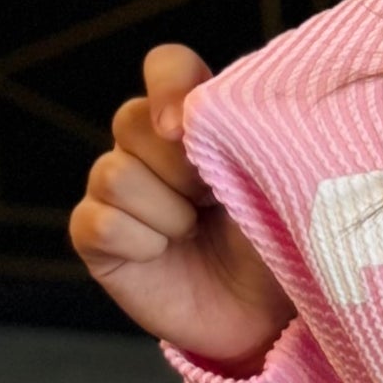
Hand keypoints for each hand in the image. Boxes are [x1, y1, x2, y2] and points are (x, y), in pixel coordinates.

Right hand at [70, 44, 294, 369]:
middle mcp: (152, 148)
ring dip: (164, 210)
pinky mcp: (99, 237)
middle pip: (131, 120)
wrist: (268, 317)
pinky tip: (164, 255)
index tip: (183, 126)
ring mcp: (121, 192)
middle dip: (177, 164)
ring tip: (194, 232)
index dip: (169, 84)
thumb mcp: (280, 185)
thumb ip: (250, 139)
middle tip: (213, 199)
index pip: (167, 66)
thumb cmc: (284, 244)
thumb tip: (209, 112)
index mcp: (200, 123)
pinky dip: (138, 241)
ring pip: (113, 173)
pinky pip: (98, 221)